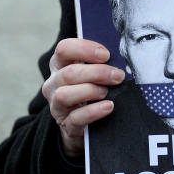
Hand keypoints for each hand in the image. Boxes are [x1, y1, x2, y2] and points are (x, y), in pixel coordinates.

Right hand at [41, 38, 125, 157]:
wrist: (81, 122)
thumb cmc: (89, 88)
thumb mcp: (90, 72)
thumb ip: (99, 61)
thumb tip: (120, 53)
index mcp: (59, 65)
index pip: (64, 49)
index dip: (84, 49)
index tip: (106, 54)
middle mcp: (54, 84)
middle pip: (68, 73)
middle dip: (97, 72)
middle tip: (117, 76)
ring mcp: (57, 105)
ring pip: (65, 95)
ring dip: (90, 91)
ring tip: (106, 92)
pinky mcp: (65, 124)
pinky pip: (75, 118)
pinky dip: (94, 111)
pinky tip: (108, 106)